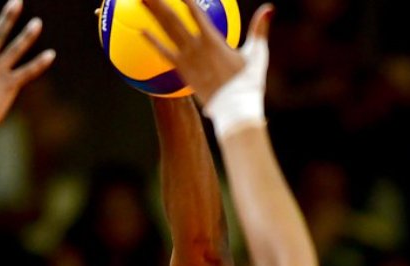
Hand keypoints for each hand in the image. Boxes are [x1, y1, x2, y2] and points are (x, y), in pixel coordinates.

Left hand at [140, 0, 272, 106]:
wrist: (234, 109)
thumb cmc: (248, 82)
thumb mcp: (257, 53)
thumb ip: (260, 29)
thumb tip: (269, 8)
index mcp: (213, 40)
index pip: (194, 11)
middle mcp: (195, 46)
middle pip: (172, 17)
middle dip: (158, 1)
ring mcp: (186, 59)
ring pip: (166, 32)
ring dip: (152, 14)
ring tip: (140, 0)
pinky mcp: (182, 71)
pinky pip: (164, 53)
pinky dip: (153, 41)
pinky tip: (140, 31)